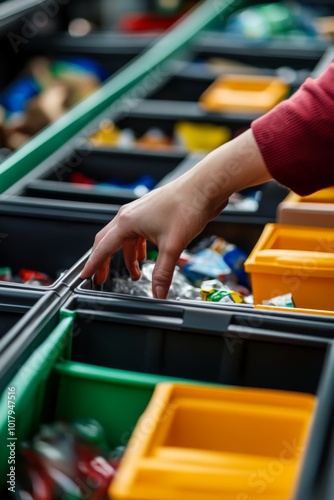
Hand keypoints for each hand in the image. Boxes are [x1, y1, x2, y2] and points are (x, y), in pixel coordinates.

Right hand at [80, 171, 226, 297]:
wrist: (203, 187)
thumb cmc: (186, 206)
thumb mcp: (172, 246)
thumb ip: (163, 273)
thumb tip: (158, 293)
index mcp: (127, 221)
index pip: (103, 248)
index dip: (93, 264)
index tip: (85, 276)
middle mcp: (129, 215)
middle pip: (108, 242)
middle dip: (105, 262)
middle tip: (101, 278)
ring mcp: (141, 212)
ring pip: (126, 239)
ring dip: (128, 257)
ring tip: (136, 273)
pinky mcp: (152, 213)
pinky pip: (138, 233)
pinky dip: (139, 247)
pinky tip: (147, 256)